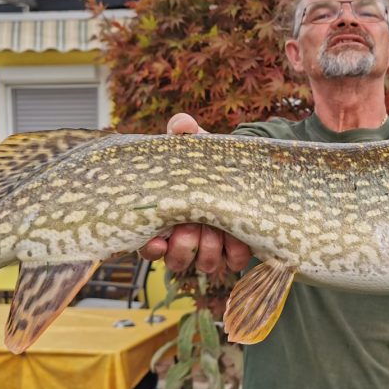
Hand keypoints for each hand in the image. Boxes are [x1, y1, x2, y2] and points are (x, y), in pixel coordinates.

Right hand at [138, 113, 251, 274]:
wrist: (241, 172)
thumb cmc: (205, 163)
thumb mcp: (193, 147)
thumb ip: (183, 131)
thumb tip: (182, 123)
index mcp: (165, 221)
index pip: (147, 247)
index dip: (150, 248)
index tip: (158, 240)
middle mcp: (184, 241)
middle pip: (177, 260)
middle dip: (186, 243)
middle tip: (195, 224)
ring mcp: (210, 251)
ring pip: (205, 265)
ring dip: (212, 247)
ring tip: (219, 226)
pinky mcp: (235, 254)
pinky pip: (234, 263)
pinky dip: (237, 249)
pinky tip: (238, 232)